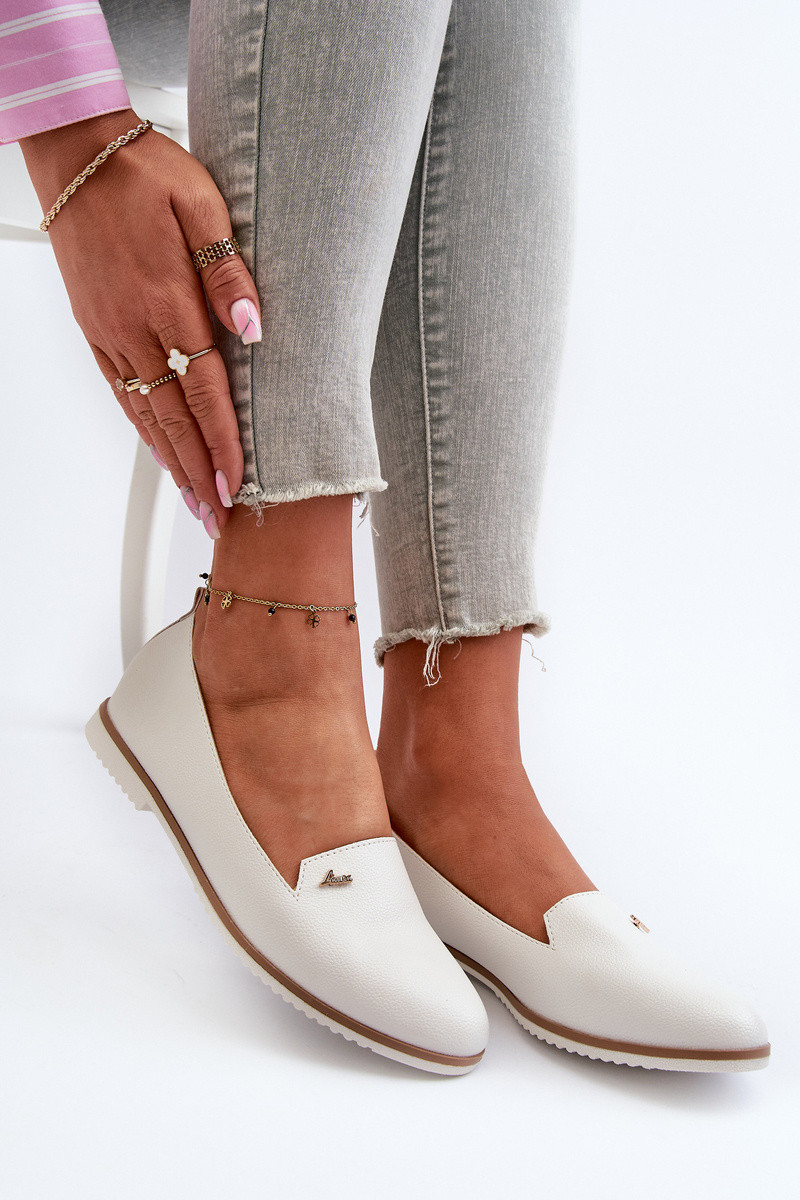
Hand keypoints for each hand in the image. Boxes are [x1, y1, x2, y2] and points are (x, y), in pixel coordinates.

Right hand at [20, 108, 261, 536]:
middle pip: (174, 419)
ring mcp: (109, 332)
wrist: (76, 152)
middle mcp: (133, 328)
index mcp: (167, 301)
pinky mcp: (95, 328)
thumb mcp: (202, 205)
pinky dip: (143, 429)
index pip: (205, 392)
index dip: (223, 444)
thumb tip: (255, 328)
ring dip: (172, 463)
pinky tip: (159, 450)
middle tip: (216, 517)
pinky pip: (121, 391)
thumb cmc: (143, 171)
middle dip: (198, 474)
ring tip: (193, 500)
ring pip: (145, 414)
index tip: (236, 485)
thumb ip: (228, 272)